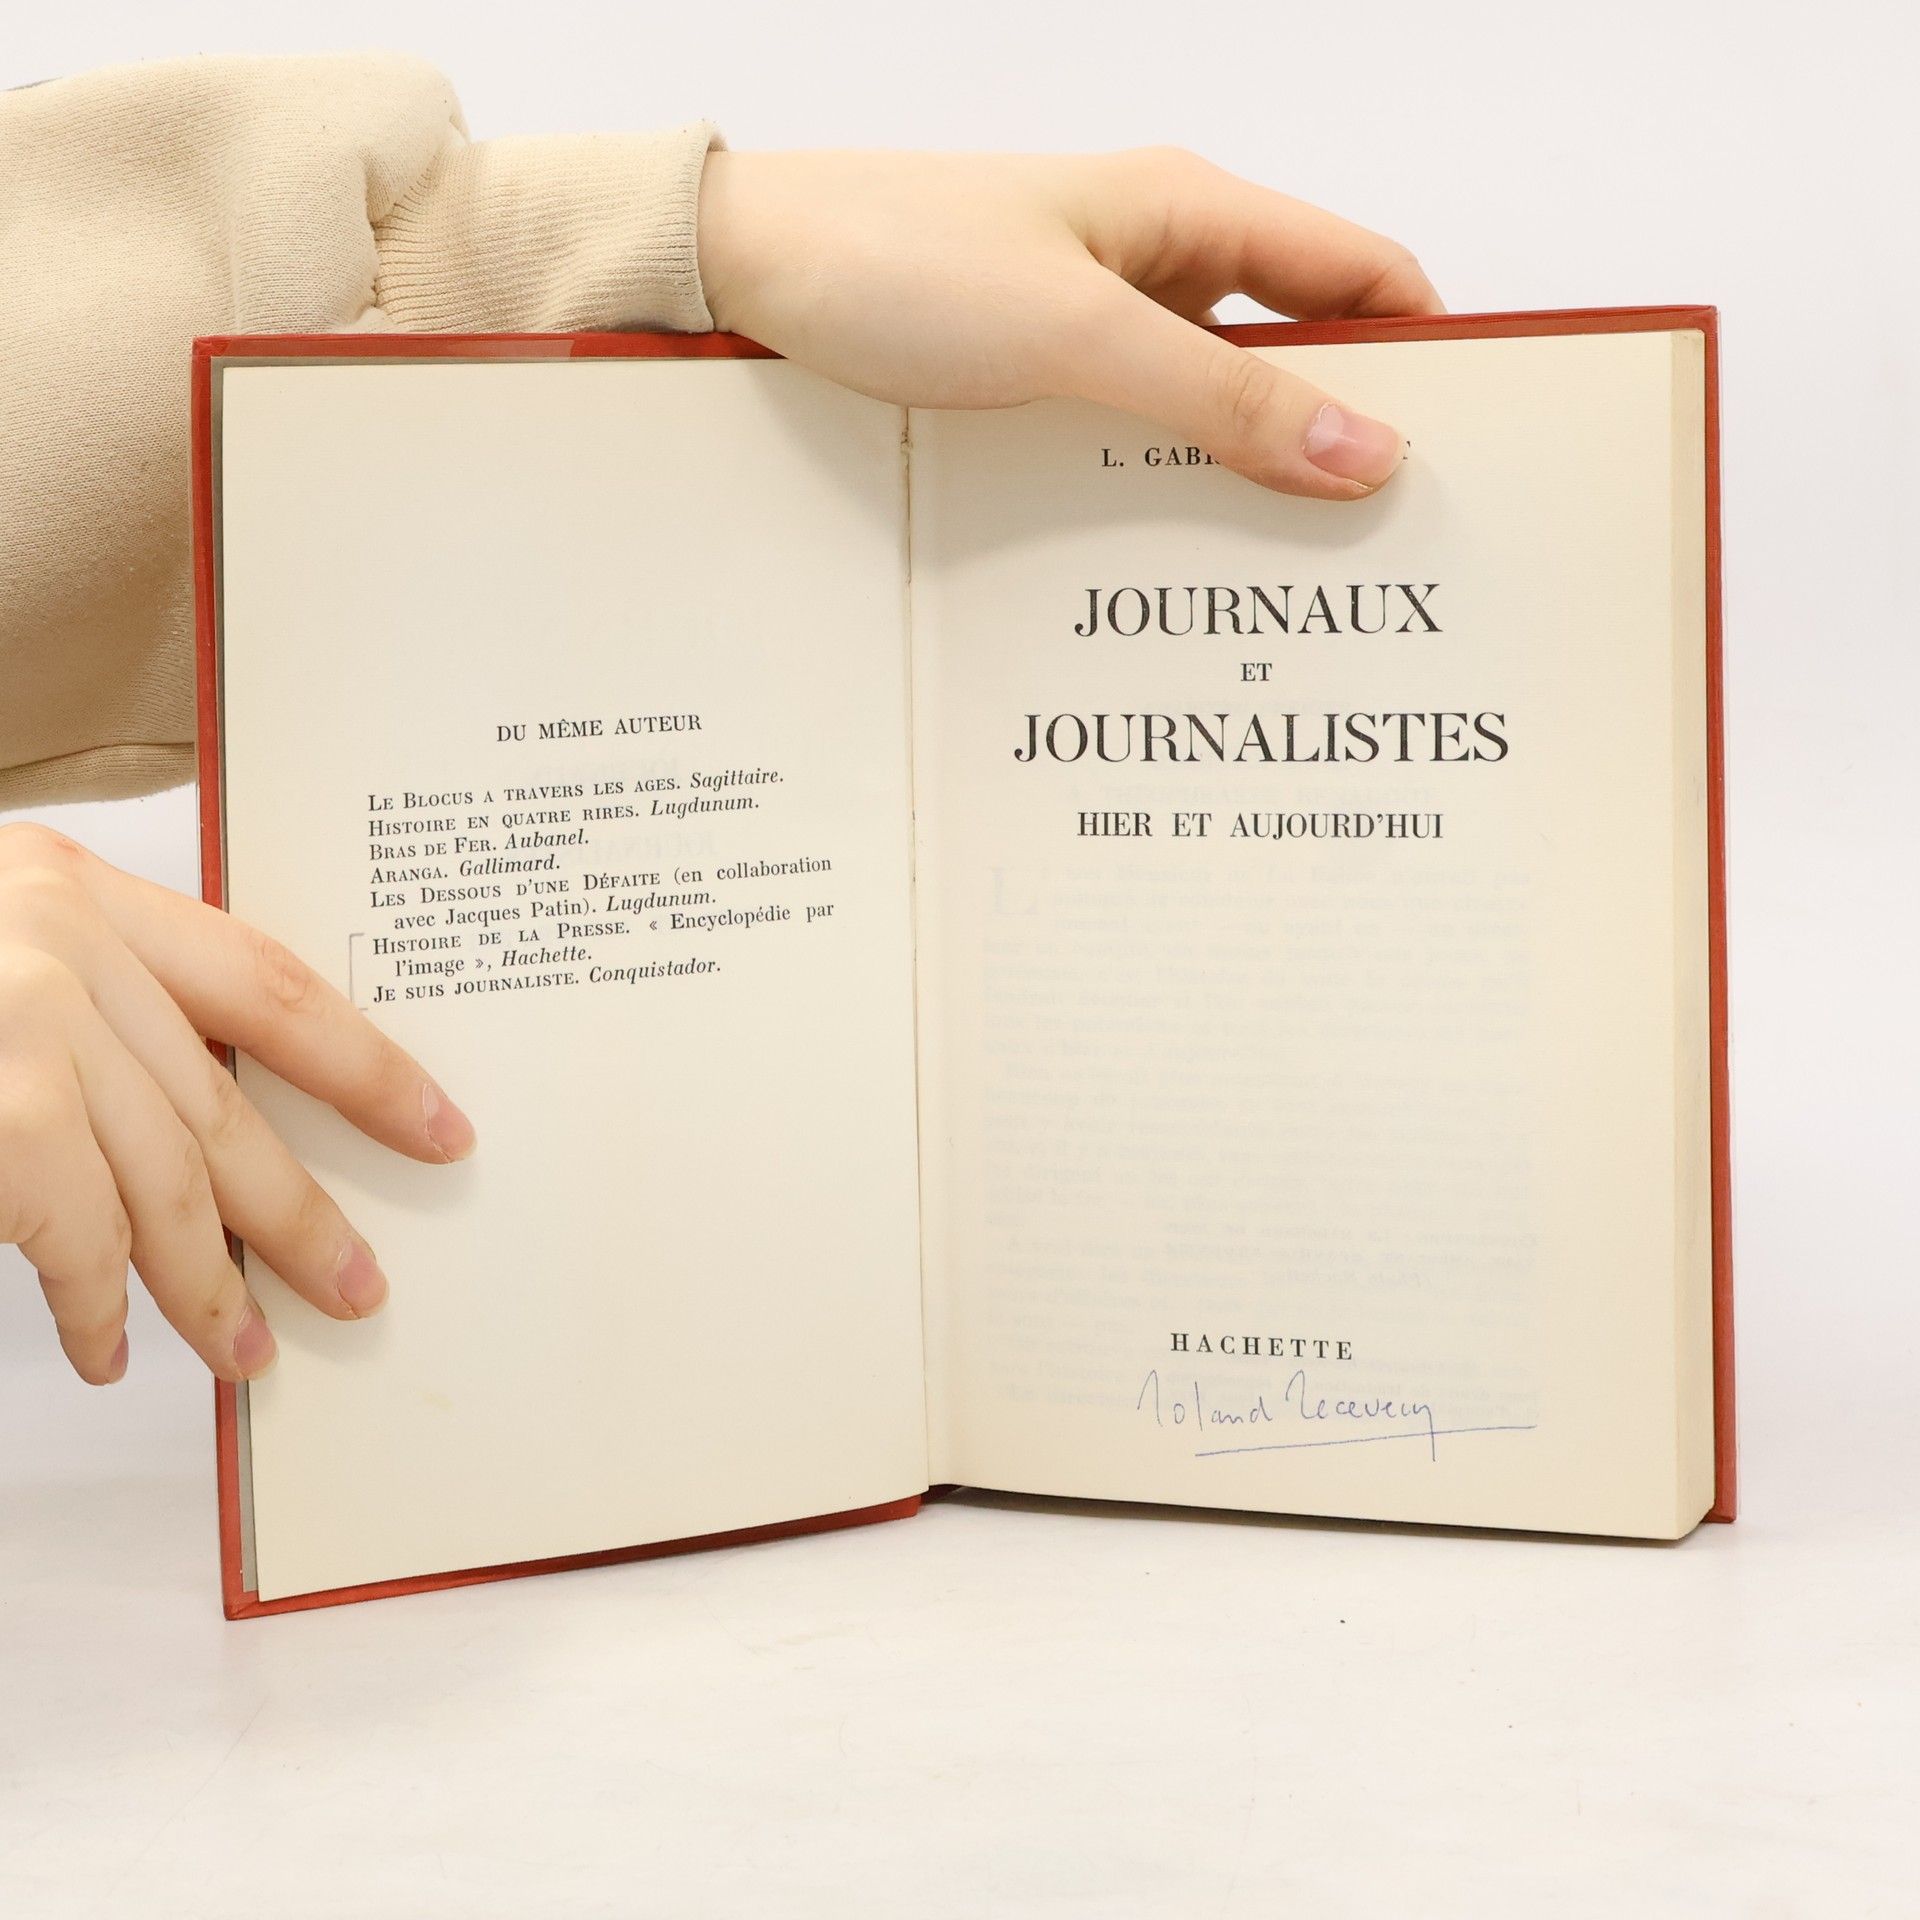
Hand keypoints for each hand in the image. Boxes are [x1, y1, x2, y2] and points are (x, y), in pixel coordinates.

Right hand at [0, 823, 474, 1384]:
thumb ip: (91, 1005)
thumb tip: (196, 1135)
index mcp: (73, 889)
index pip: (270, 983)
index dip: (367, 1065)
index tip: (439, 1128)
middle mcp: (56, 942)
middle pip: (224, 1104)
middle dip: (295, 1212)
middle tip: (359, 1288)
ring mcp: (17, 1024)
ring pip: (161, 1181)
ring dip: (204, 1284)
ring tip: (245, 1353)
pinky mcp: (0, 1118)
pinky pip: (74, 1232)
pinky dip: (100, 1302)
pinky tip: (113, 1347)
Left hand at [697, 146, 1441, 499]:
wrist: (745, 267)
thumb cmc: (899, 263)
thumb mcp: (1079, 336)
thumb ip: (1224, 399)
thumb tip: (1368, 452)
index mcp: (1191, 214)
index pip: (1360, 276)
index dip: (1424, 356)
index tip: (1464, 456)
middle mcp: (1156, 261)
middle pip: (1296, 350)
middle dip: (1341, 439)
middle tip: (1377, 554)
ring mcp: (1094, 320)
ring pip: (1212, 405)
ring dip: (1247, 479)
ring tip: (1280, 582)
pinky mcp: (1036, 373)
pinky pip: (1133, 434)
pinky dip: (1163, 488)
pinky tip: (1167, 560)